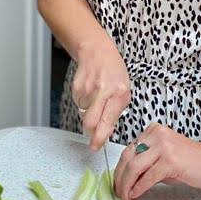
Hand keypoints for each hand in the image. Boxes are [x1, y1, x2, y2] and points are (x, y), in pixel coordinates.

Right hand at [73, 37, 130, 151]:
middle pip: (90, 122)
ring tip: (96, 101)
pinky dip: (84, 104)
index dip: (100, 137)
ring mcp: (88, 89)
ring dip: (89, 114)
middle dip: (91, 131)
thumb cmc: (114, 72)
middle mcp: (103, 91)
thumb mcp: (124, 91)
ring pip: (84, 115)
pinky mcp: (76, 88)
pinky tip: (90, 94)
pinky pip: (78, 105)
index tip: (95, 146)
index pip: (107, 121)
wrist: (97, 53)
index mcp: (119, 93)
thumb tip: (107, 132)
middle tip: (94, 130)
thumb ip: (116, 112)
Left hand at [113, 123, 200, 199]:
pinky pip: (148, 177)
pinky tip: (136, 195)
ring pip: (134, 167)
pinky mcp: (170, 160)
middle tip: (118, 192)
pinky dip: (139, 188)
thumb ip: (146, 163)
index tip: (117, 182)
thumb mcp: (163, 158)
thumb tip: (126, 179)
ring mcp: (164, 146)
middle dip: (120, 178)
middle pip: (128, 158)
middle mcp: (157, 135)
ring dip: (126, 185)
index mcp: (153, 131)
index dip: (119, 169)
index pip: (128, 150)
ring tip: (125, 196)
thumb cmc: (191, 162)